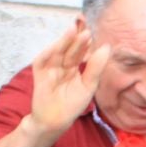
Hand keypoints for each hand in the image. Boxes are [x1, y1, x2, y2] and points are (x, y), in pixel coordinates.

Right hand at [27, 23, 109, 139]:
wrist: (55, 121)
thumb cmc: (72, 105)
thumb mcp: (88, 86)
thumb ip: (96, 67)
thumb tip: (106, 47)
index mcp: (75, 67)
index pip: (81, 51)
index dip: (86, 41)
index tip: (94, 30)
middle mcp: (62, 64)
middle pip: (70, 48)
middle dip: (77, 37)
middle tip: (85, 26)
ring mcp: (50, 67)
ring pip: (58, 52)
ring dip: (64, 41)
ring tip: (74, 30)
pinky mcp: (39, 73)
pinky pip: (43, 60)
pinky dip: (49, 53)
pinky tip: (57, 46)